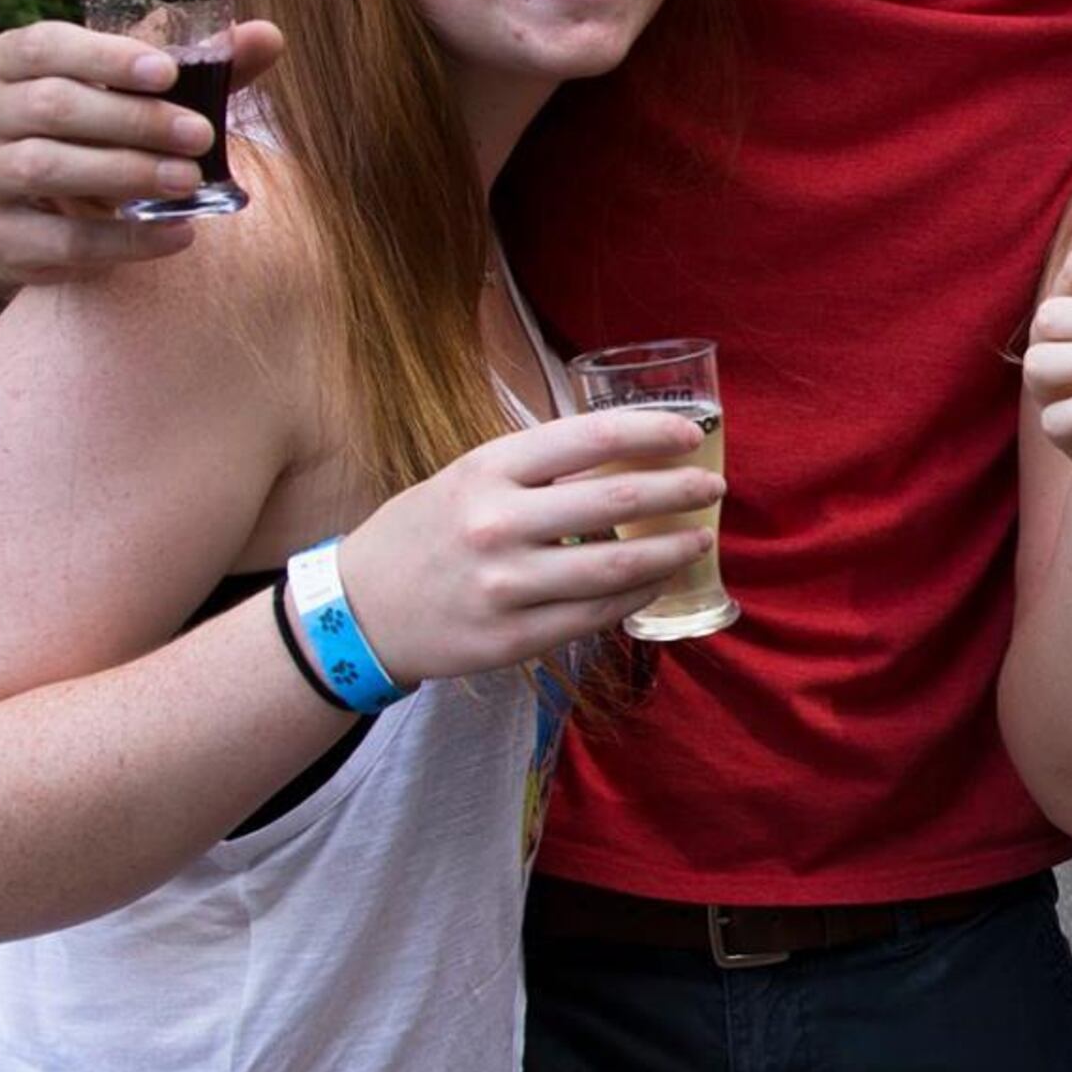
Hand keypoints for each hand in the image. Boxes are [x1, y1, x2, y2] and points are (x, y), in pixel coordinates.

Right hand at [0, 18, 286, 280]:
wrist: (27, 200)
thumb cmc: (93, 122)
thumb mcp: (130, 87)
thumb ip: (195, 63)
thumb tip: (267, 35)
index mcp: (4, 60)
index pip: (46, 46)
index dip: (106, 57)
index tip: (168, 72)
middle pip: (53, 107)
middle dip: (133, 121)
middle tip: (200, 135)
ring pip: (47, 169)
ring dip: (126, 174)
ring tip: (190, 181)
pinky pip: (61, 240)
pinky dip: (124, 240)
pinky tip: (177, 233)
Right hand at [331, 408, 724, 680]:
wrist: (358, 610)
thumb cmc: (426, 531)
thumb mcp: (467, 477)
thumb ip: (535, 467)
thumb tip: (624, 453)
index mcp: (487, 469)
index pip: (590, 437)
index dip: (651, 433)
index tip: (691, 435)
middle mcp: (496, 523)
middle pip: (614, 501)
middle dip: (678, 492)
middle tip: (713, 489)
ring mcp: (504, 585)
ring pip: (614, 568)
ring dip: (670, 551)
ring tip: (701, 538)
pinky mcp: (511, 638)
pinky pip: (593, 616)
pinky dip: (635, 596)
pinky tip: (657, 581)